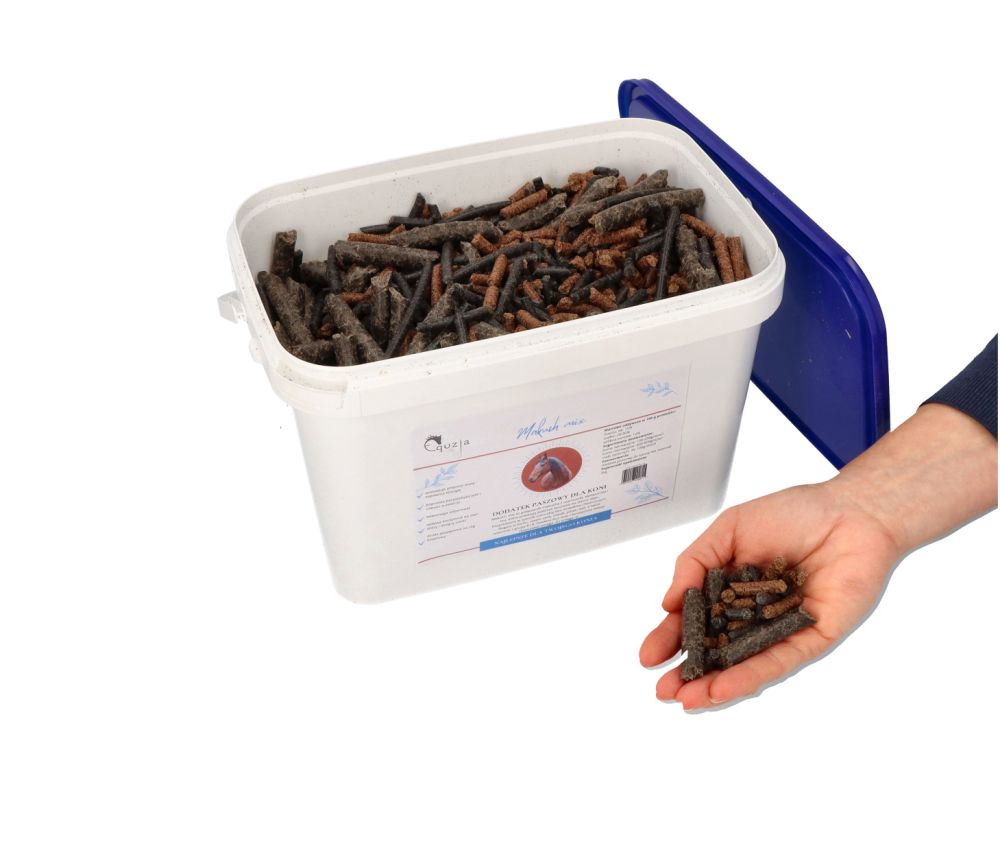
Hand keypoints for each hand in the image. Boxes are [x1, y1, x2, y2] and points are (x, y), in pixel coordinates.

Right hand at [639, 481, 901, 707]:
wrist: (851, 511)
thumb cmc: (795, 513)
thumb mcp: (730, 529)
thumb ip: (696, 562)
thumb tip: (669, 602)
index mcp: (732, 588)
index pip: (696, 618)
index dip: (670, 637)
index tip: (648, 656)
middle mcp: (755, 613)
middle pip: (717, 649)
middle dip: (688, 672)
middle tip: (662, 690)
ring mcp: (782, 629)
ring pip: (744, 664)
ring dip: (714, 684)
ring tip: (686, 699)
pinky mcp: (811, 638)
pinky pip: (777, 661)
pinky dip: (749, 676)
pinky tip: (722, 688)